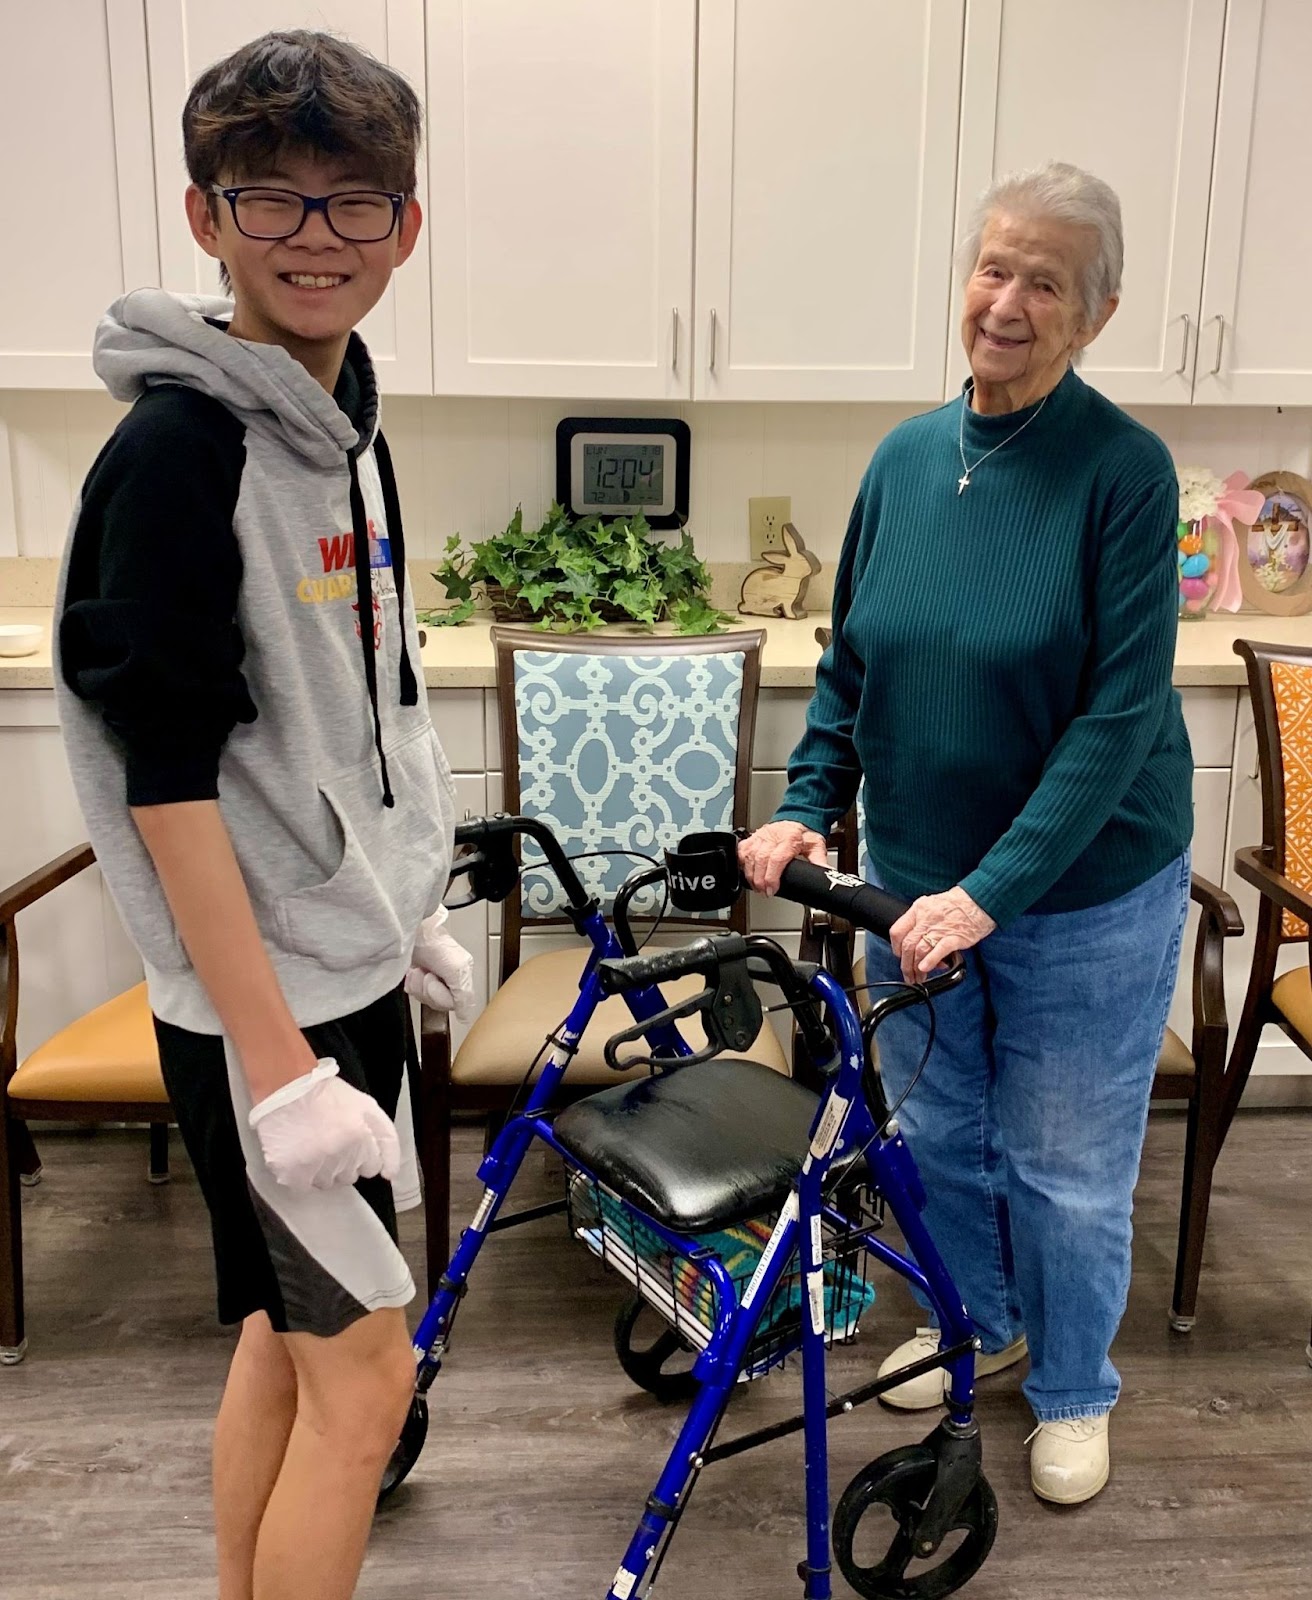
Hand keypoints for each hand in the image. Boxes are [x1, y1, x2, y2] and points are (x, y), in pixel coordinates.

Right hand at [248, 1060, 400, 1190]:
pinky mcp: (292, 1173)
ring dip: (324, 1170)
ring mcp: (315, 1166)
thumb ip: (385, 1137)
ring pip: (328, 1183)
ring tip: (313, 1146)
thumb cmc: (325, 1094)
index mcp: (361, 1136)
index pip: (374, 1166)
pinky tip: (299, 1156)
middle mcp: (341, 1154)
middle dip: (346, 1163)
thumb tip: (389, 1173)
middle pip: (351, 1176)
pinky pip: (305, 1187)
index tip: (365, 1153)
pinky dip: (302, 1176)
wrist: (283, 1087)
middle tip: (331, 1142)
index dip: (369, 1157)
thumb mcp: (365, 1105)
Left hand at [404, 905, 475, 1021]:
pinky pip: (414, 991)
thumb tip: (465, 1015)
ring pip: (425, 998)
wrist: (413, 932)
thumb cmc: (433, 942)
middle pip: (438, 1002)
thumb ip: (464, 994)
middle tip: (427, 975)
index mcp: (462, 977)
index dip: (441, 996)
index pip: (453, 1004)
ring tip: (419, 970)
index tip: (435, 982)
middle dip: (428, 990)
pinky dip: (411, 983)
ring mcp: (432, 978)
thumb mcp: (457, 969)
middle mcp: (448, 979)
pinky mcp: (418, 977)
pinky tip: (412, 972)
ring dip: (418, 985)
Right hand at [738, 820, 829, 895]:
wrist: (797, 816)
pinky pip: (741, 850)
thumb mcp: (816, 846)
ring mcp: (760, 836)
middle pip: (760, 860)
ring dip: (750, 874)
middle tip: (764, 892)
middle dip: (760, 880)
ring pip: (748, 856)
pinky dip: (741, 863)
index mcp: (789, 839)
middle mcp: (772, 836)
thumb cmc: (804, 833)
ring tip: (757, 887)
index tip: (772, 889)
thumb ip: (820, 861)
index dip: (772, 877)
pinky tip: (745, 872)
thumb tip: (827, 875)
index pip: (776, 859)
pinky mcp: (752, 837)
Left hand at [889, 886, 994, 982]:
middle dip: (906, 965)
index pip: (897, 931)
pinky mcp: (954, 937)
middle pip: (907, 945)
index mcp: (919, 909)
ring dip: (916, 969)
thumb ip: (921, 920)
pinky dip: (930, 961)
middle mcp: (926, 919)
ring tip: (919, 978)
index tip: (900, 957)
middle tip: (909, 975)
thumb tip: (916, 942)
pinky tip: (926, 968)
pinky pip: (938, 950)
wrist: (980, 900)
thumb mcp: (932, 904)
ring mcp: (940, 928)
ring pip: (919, 951)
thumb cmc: (959, 903)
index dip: (896, 948)